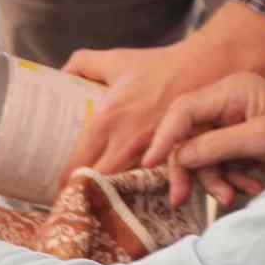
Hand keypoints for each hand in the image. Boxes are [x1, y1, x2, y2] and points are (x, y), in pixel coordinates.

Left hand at [58, 0, 264, 186]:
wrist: (205, 67)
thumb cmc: (159, 65)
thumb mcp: (115, 60)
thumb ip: (83, 63)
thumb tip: (62, 73)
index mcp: (105, 122)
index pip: (76, 167)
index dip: (64, 183)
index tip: (60, 190)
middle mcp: (125, 143)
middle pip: (96, 187)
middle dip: (84, 197)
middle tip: (77, 201)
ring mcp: (150, 155)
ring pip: (124, 192)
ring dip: (112, 199)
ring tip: (103, 204)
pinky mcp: (171, 160)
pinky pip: (153, 187)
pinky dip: (143, 194)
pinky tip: (136, 198)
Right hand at [145, 73, 264, 207]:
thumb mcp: (260, 139)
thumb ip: (216, 146)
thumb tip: (178, 157)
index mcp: (231, 89)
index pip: (183, 110)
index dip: (164, 137)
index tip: (150, 163)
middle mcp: (228, 103)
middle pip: (189, 137)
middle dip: (191, 169)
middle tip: (181, 198)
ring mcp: (233, 124)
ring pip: (203, 156)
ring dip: (217, 179)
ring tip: (240, 193)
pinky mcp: (240, 143)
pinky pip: (220, 164)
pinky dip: (232, 180)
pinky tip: (253, 186)